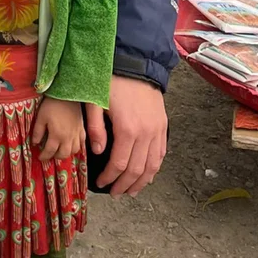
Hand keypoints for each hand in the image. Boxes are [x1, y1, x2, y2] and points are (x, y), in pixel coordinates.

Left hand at [31, 97, 84, 161]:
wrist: (67, 94)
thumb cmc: (51, 104)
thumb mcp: (41, 117)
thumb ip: (38, 132)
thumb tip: (34, 143)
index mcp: (57, 135)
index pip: (50, 151)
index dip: (44, 156)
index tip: (40, 157)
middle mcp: (68, 138)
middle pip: (63, 154)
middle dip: (55, 157)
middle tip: (49, 154)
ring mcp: (77, 134)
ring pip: (74, 151)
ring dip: (66, 153)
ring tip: (60, 150)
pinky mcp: (82, 129)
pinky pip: (82, 143)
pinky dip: (77, 147)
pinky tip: (72, 144)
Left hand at [85, 76, 167, 196]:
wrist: (136, 64)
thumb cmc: (111, 82)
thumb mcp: (94, 101)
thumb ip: (95, 128)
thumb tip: (97, 152)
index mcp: (128, 129)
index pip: (119, 164)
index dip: (109, 177)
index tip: (100, 183)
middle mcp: (146, 134)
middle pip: (137, 170)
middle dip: (124, 184)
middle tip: (114, 192)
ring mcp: (157, 131)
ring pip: (152, 165)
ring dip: (141, 181)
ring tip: (130, 190)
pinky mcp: (163, 126)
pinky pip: (161, 154)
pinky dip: (154, 168)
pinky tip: (146, 175)